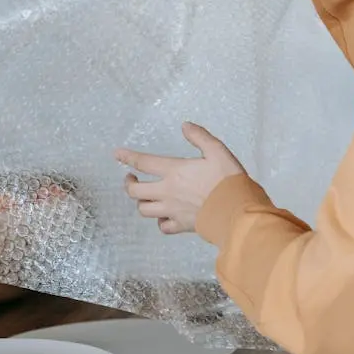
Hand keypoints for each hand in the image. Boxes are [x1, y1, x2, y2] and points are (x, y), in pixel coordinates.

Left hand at [116, 122, 245, 234]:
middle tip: (130, 179)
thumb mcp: (218, 151)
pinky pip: (162, 226)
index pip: (143, 162)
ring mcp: (172, 210)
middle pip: (135, 191)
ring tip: (144, 197)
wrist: (235, 211)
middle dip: (128, 184)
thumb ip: (200, 137)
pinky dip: (160, 222)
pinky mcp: (181, 225)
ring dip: (141, 202)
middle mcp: (168, 191)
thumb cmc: (228, 180)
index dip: (127, 157)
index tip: (117, 154)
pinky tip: (163, 217)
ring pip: (144, 210)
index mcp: (174, 171)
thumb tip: (185, 126)